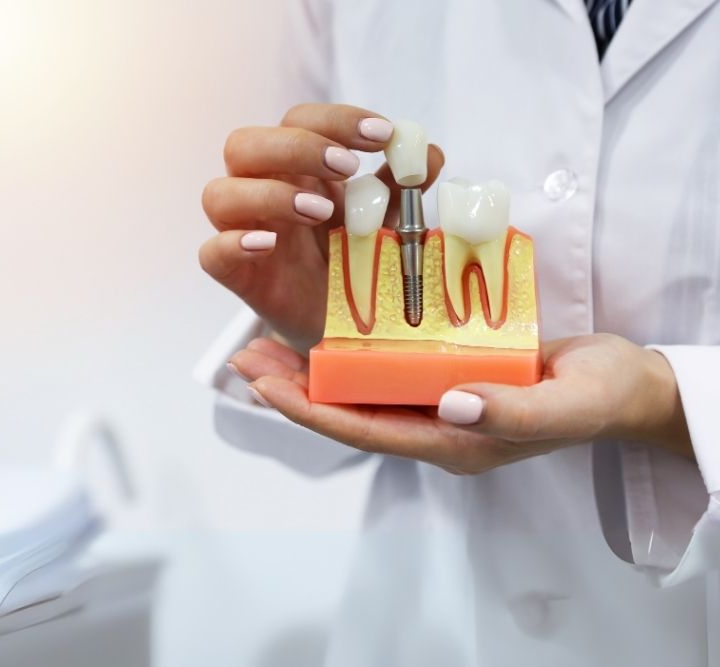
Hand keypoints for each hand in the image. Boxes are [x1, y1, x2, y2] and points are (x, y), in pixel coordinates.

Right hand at [199, 103, 443, 352]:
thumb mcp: (387, 220)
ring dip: (269, 194)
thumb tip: (427, 153)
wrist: (345, 327)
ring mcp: (244, 233)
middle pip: (244, 144)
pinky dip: (234, 243)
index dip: (335, 120)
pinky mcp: (237, 276)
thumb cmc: (357, 263)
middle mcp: (261, 192)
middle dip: (297, 148)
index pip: (296, 121)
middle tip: (347, 168)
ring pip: (218, 193)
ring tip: (320, 213)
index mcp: (297, 170)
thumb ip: (402, 188)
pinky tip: (270, 244)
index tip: (382, 135)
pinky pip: (211, 253)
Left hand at [229, 334, 692, 473]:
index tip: (265, 384)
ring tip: (263, 343)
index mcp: (453, 441)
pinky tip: (323, 328)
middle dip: (293, 389)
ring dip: (310, 369)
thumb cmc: (599, 397)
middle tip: (244, 358)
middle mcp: (434, 425)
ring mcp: (437, 402)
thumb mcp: (564, 404)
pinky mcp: (445, 376)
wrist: (625, 389)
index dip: (311, 410)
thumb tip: (450, 402)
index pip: (365, 430)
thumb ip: (511, 410)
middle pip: (347, 412)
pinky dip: (348, 351)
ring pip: (358, 391)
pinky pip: (384, 369)